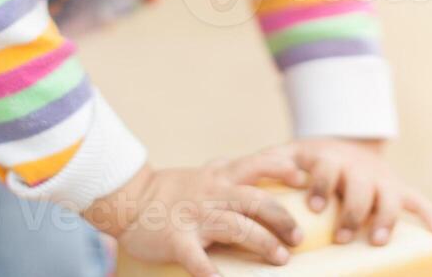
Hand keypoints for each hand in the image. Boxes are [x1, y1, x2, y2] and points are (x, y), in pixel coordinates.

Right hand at [87, 148, 308, 276]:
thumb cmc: (173, 189)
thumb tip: (269, 166)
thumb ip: (233, 172)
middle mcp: (211, 194)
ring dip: (261, 242)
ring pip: (235, 227)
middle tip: (298, 237)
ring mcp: (195, 217)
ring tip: (280, 259)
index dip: (281, 168)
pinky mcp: (177, 240)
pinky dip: (210, 272)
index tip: (303, 178)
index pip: (256, 165)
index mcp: (220, 178)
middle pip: (254, 201)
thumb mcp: (206, 173)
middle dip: (281, 218)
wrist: (129, 200)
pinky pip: (196, 258)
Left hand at [285, 137, 431, 246]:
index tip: (314, 209)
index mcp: (329, 159)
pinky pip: (419, 201)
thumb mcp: (290, 154)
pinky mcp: (398, 187)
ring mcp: (381, 179)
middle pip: (360, 187)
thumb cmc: (309, 159)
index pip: (326, 169)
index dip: (321, 187)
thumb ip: (271, 163)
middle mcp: (358, 168)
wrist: (343, 142)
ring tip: (377, 240)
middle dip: (352, 212)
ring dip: (386, 218)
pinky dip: (431, 217)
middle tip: (342, 237)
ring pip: (391, 196)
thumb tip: (244, 178)